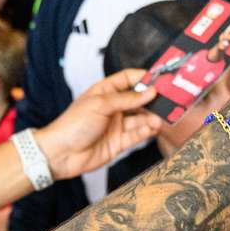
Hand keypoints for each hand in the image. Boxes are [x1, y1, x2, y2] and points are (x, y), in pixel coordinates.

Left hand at [35, 69, 167, 180]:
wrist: (61, 153)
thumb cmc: (73, 124)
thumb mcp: (100, 104)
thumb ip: (127, 99)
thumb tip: (149, 92)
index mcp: (104, 92)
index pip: (127, 79)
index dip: (143, 77)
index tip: (159, 78)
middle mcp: (112, 108)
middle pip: (138, 100)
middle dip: (153, 100)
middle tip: (169, 100)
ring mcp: (116, 125)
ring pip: (140, 118)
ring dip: (151, 117)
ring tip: (161, 118)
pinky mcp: (119, 143)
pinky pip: (137, 135)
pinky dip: (146, 131)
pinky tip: (152, 128)